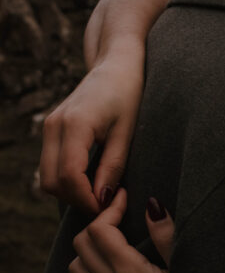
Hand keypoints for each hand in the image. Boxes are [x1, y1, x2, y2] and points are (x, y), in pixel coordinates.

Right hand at [41, 52, 144, 215]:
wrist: (116, 64)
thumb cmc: (129, 94)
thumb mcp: (128, 132)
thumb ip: (113, 166)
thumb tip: (102, 199)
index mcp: (75, 124)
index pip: (69, 176)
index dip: (87, 199)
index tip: (109, 207)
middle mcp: (54, 126)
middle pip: (52, 182)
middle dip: (77, 200)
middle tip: (107, 205)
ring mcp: (49, 127)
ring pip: (47, 178)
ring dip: (71, 192)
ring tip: (101, 193)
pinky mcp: (51, 130)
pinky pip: (50, 166)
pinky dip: (67, 181)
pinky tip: (92, 181)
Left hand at [69, 189, 187, 272]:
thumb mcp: (186, 271)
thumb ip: (166, 236)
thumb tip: (152, 205)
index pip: (100, 229)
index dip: (111, 209)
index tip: (125, 199)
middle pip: (82, 243)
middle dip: (98, 224)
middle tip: (120, 217)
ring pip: (77, 266)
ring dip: (89, 248)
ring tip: (114, 241)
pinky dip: (91, 269)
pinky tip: (113, 268)